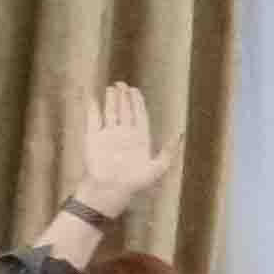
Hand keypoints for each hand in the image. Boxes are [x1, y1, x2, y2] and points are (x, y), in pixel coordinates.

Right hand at [59, 80, 172, 231]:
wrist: (112, 190)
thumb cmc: (135, 182)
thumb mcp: (158, 167)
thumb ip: (169, 150)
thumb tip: (180, 133)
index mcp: (139, 140)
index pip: (139, 116)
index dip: (137, 103)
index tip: (135, 90)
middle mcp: (124, 136)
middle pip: (125, 111)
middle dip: (124, 98)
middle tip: (122, 84)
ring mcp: (108, 136)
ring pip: (110, 113)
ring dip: (111, 101)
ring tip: (112, 88)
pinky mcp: (93, 139)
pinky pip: (92, 120)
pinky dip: (92, 109)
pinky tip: (93, 98)